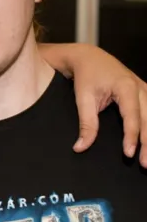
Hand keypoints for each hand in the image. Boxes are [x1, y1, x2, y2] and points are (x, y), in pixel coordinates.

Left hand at [69, 47, 146, 166]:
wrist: (89, 58)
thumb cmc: (86, 76)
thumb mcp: (83, 99)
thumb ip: (86, 124)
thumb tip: (80, 147)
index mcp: (126, 87)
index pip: (132, 117)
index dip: (131, 137)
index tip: (129, 154)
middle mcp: (140, 87)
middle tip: (145, 164)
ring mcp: (145, 89)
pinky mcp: (145, 93)